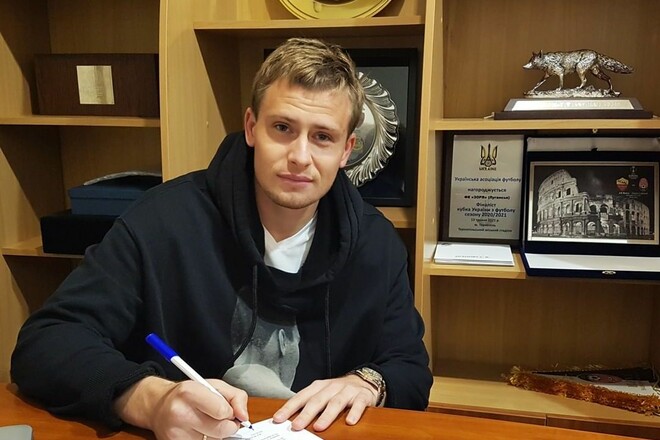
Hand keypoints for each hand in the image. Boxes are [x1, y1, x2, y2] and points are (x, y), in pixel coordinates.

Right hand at [113, 376, 248, 438]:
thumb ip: (235, 397)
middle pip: (221, 430)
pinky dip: (205, 439)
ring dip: (215, 433)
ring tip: (204, 422)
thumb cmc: (187, 394)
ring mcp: (176, 433)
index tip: (227, 409)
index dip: (230, 411)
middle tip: (222, 419)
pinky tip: (197, 431)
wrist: (158, 406)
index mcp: (190, 392)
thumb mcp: (212, 385)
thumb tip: (244, 416)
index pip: (224, 411)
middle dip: (228, 425)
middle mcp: (180, 413)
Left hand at [272, 375, 377, 431]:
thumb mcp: (322, 394)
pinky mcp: (362, 396)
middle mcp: (331, 387)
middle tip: (296, 426)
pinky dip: (354, 412)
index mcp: (319, 387)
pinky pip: (358, 404)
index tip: (278, 419)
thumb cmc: (338, 391)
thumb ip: (308, 405)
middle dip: (306, 414)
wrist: (364, 381)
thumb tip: (290, 420)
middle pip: (317, 400)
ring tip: (319, 426)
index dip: (289, 408)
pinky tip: (350, 422)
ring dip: (327, 415)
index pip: (301, 397)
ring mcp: (347, 391)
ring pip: (336, 403)